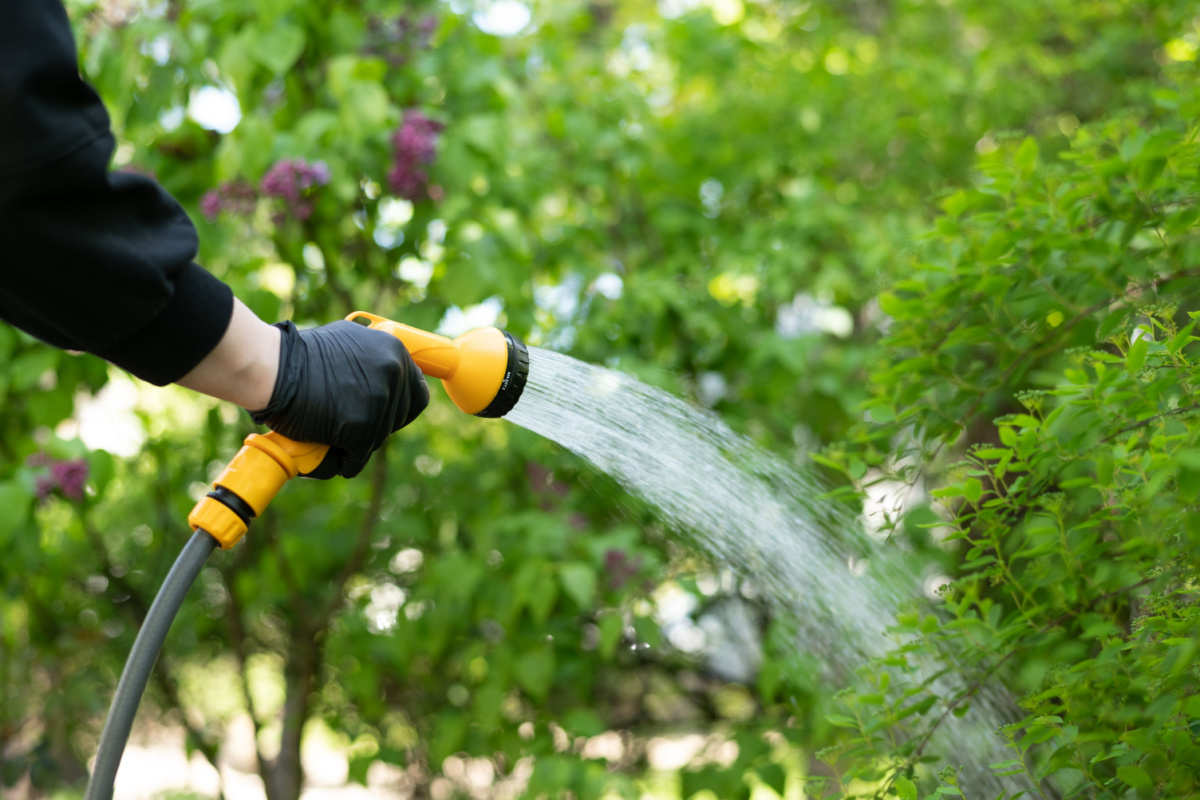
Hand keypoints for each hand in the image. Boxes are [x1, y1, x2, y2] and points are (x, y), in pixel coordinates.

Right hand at [250, 320, 429, 477]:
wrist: (272, 367)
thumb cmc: (299, 356)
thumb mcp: (348, 342)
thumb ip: (371, 358)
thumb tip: (385, 377)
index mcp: (393, 350)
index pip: (416, 392)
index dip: (401, 406)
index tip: (387, 413)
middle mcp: (394, 372)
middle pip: (401, 416)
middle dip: (380, 424)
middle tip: (356, 426)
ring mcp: (380, 400)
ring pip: (380, 437)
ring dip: (361, 443)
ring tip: (338, 439)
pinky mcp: (363, 427)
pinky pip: (360, 456)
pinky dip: (348, 462)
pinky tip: (336, 458)